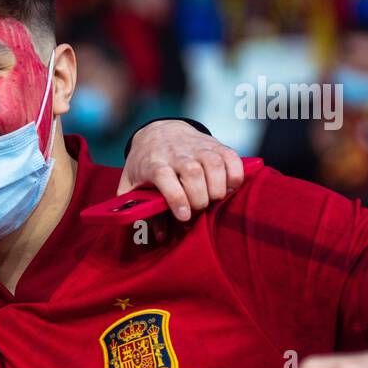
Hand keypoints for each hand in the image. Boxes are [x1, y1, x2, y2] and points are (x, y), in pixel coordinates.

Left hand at [120, 119, 244, 221]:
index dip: (175, 197)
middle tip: (199, 208)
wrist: (158, 131)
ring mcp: (196, 147)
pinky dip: (235, 173)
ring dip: (218, 186)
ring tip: (215, 199)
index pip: (163, 176)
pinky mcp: (214, 144)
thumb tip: (161, 236)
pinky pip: (230, 156)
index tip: (183, 216)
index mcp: (152, 162)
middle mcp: (175, 153)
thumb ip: (141, 209)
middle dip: (199, 196)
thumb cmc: (145, 164)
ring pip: (213, 163)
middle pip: (192, 172)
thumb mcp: (132, 184)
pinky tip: (231, 187)